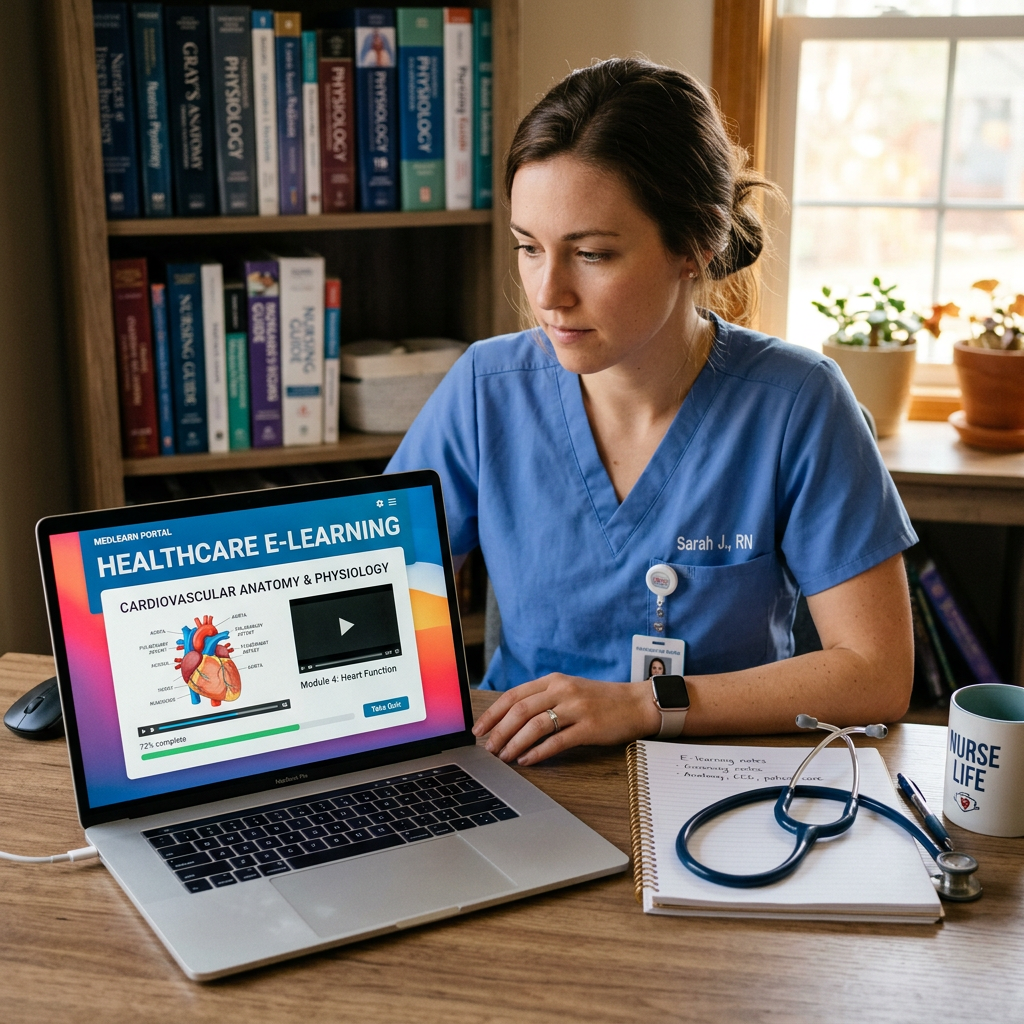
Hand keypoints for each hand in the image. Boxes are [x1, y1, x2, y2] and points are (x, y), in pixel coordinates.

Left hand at [471, 674, 661, 765]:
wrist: (636, 703)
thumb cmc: (600, 700)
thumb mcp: (569, 690)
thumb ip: (543, 699)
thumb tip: (509, 720)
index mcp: (553, 680)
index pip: (514, 695)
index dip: (493, 713)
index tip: (478, 729)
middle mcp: (563, 690)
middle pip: (520, 710)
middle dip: (499, 732)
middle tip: (488, 748)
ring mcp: (577, 708)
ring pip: (535, 726)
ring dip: (515, 743)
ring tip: (504, 757)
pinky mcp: (589, 727)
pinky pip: (557, 741)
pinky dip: (538, 752)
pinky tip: (527, 761)